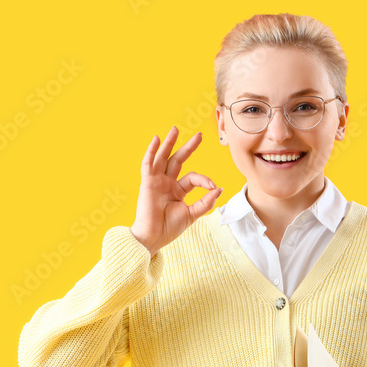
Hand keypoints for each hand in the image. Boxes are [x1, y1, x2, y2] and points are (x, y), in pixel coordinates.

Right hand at [130, 126, 222, 256]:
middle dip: (188, 147)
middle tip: (199, 135)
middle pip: (178, 160)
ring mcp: (156, 181)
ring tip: (175, 129)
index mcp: (178, 191)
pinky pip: (148, 164)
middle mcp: (167, 183)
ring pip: (163, 158)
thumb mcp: (192, 214)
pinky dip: (152, 151)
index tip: (213, 186)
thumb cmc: (169, 229)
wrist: (153, 237)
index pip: (193, 178)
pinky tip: (156, 139)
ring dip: (169, 143)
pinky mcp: (147, 182)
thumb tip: (219, 188)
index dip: (204, 179)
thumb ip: (205, 202)